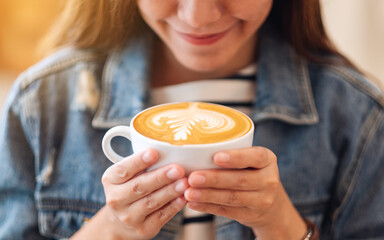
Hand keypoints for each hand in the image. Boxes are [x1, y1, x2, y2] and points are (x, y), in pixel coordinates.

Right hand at [101, 149, 187, 239]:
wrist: (122, 220)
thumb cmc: (130, 187)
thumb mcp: (128, 173)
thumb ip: (142, 162)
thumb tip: (169, 148)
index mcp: (110, 180)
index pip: (123, 169)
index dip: (138, 161)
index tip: (154, 152)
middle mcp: (116, 199)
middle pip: (139, 187)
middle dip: (160, 177)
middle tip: (177, 169)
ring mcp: (128, 216)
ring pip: (150, 202)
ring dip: (169, 192)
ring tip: (184, 183)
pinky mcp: (143, 229)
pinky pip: (160, 216)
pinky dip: (173, 206)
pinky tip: (183, 198)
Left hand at [184, 147, 305, 239]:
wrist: (271, 204)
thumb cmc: (252, 172)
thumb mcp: (251, 159)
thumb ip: (231, 153)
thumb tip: (195, 149)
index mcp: (267, 159)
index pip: (255, 157)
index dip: (236, 157)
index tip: (216, 157)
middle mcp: (268, 180)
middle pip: (240, 180)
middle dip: (214, 179)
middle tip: (193, 177)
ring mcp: (262, 200)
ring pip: (232, 198)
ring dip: (208, 195)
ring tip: (189, 192)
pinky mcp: (250, 215)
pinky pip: (226, 211)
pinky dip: (208, 207)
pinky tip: (193, 203)